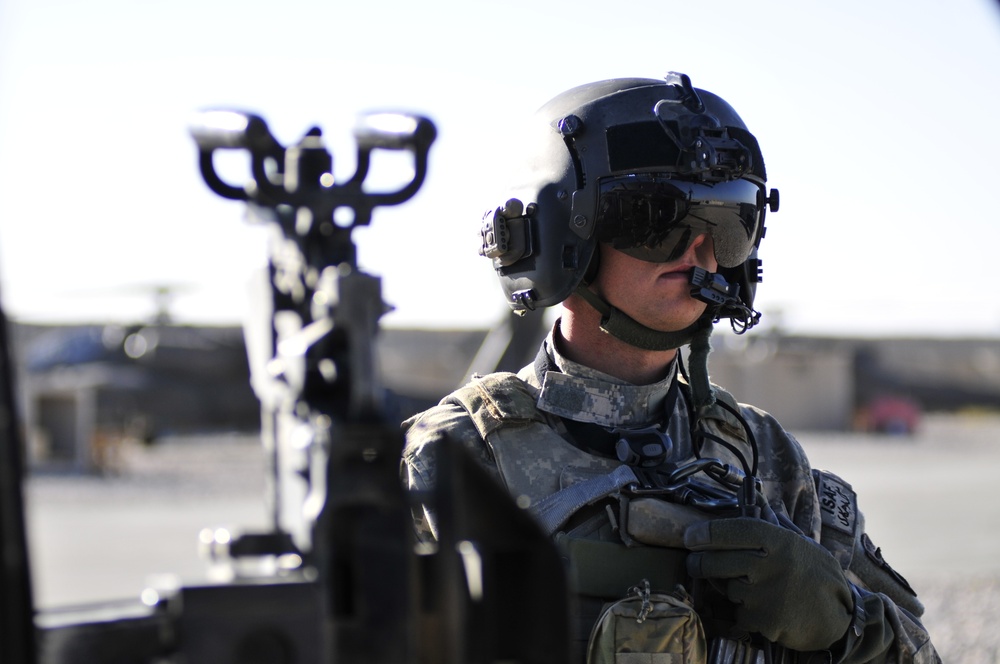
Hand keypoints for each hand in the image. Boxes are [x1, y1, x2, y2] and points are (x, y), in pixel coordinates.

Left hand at [685, 517, 853, 651]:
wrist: (842, 619)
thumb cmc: (818, 576)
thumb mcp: (802, 544)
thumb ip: (775, 523)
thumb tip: (755, 494)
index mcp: (781, 541)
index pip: (736, 529)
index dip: (708, 532)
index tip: (690, 537)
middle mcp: (772, 565)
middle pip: (718, 561)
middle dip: (700, 563)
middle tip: (695, 564)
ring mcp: (767, 595)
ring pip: (728, 589)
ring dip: (731, 590)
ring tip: (752, 590)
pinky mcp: (764, 621)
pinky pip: (738, 615)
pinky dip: (744, 614)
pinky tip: (761, 610)